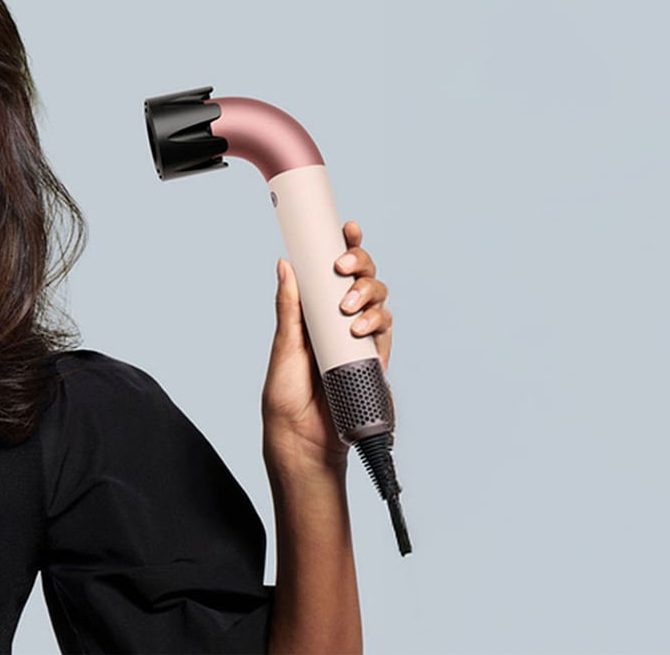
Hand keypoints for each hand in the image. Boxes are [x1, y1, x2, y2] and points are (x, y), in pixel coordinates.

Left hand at [262, 220, 392, 473]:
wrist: (304, 440)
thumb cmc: (286, 397)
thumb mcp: (284, 348)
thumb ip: (288, 309)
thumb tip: (285, 265)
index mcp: (315, 311)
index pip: (333, 272)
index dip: (346, 247)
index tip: (346, 228)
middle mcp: (339, 320)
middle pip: (362, 278)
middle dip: (359, 264)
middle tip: (342, 267)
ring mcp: (360, 338)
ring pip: (378, 299)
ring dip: (367, 294)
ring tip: (347, 309)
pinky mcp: (374, 359)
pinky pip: (386, 330)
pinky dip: (376, 322)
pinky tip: (361, 327)